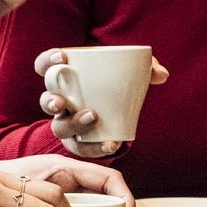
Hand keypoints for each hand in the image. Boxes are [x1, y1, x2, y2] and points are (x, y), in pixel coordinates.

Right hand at [32, 48, 168, 157]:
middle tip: (61, 101)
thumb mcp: (130, 72)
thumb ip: (146, 69)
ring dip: (72, 124)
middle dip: (50, 101)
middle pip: (45, 101)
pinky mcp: (79, 142)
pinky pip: (81, 149)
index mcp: (65, 78)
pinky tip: (111, 144)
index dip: (47, 61)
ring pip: (59, 127)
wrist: (119, 109)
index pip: (45, 67)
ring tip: (92, 117)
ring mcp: (67, 123)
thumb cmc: (117, 84)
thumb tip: (161, 75)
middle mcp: (61, 101)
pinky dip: (95, 148)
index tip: (61, 57)